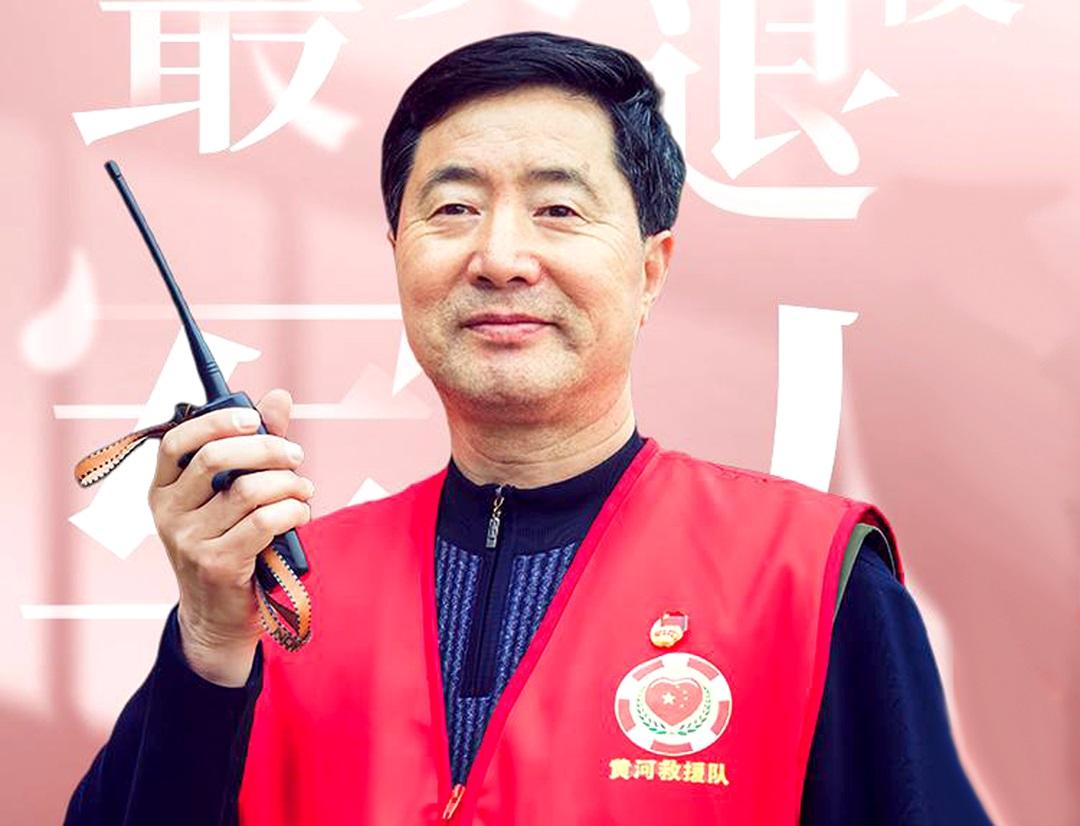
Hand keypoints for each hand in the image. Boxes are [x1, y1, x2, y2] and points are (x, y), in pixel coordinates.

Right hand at [148, 388, 314, 684]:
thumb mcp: (232, 494)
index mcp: (164, 489)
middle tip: (296, 456)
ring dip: (288, 484)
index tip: (252, 417)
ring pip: (248, 490)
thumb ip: (255, 445)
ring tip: (303, 491)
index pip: (178, 442)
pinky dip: (293, 512)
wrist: (218, 616)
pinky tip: (300, 514)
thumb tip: (279, 397)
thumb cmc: (231, 543)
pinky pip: (264, 522)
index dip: (216, 422)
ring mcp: (189, 541)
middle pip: (216, 458)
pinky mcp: (217, 564)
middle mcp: (168, 513)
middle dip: (267, 449)